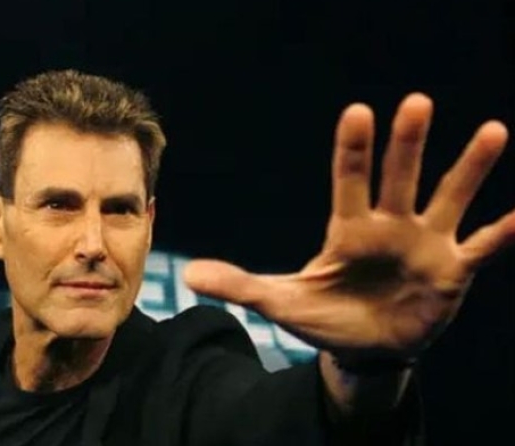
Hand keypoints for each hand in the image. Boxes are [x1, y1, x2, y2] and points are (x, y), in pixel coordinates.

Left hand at [183, 94, 513, 360]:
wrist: (363, 349)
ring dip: (469, 169)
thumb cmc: (323, 318)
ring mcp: (425, 245)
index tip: (358, 113)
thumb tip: (190, 276)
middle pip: (401, 177)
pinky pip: (484, 248)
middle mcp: (390, 226)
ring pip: (449, 198)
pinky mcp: (452, 272)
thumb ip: (240, 285)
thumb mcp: (280, 303)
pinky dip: (503, 233)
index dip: (354, 149)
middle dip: (409, 144)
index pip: (350, 179)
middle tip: (417, 103)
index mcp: (349, 228)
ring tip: (492, 130)